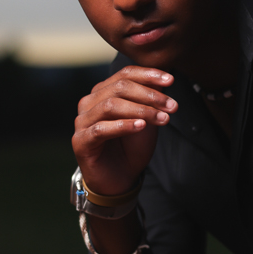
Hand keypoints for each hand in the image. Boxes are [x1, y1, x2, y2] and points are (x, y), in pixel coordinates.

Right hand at [72, 66, 177, 195]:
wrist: (120, 179)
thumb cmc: (131, 147)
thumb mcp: (146, 120)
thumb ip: (150, 101)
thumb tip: (164, 80)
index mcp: (103, 92)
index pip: (125, 75)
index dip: (148, 75)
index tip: (170, 80)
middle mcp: (90, 102)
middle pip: (119, 88)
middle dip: (149, 95)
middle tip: (172, 106)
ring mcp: (82, 121)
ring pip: (111, 105)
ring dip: (141, 110)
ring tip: (162, 118)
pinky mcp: (81, 141)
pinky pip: (101, 128)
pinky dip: (123, 125)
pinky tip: (140, 126)